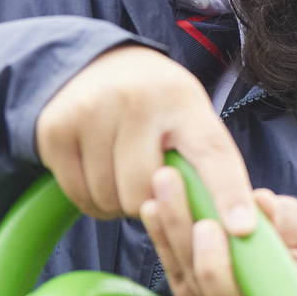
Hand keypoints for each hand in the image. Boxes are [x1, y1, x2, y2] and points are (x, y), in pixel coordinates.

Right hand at [37, 43, 296, 295]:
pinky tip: (96, 170)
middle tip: (147, 178)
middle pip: (146, 193)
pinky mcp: (56, 128)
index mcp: (183, 100)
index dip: (228, 195)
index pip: (212, 154)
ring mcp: (92, 111)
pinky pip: (78, 195)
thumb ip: (204, 163)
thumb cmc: (154, 106)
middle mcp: (138, 100)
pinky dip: (90, 198)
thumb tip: (230, 229)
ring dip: (117, 202)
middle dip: (148, 201)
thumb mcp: (187, 116)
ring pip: (110, 200)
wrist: (90, 65)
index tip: (241, 230)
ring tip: (120, 170)